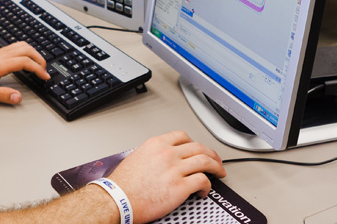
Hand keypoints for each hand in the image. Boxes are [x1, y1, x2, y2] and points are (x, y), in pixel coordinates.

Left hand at [0, 42, 49, 103]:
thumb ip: (2, 95)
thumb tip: (18, 97)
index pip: (24, 62)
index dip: (38, 68)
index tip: (45, 76)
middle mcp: (0, 55)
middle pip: (26, 49)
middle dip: (39, 58)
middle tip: (44, 70)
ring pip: (21, 45)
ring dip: (33, 53)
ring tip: (38, 65)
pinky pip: (14, 47)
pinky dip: (25, 52)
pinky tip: (25, 60)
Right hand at [105, 131, 225, 223]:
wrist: (117, 200)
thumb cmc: (122, 185)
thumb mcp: (137, 158)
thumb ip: (153, 154)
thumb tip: (165, 159)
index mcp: (156, 144)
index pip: (182, 136)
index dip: (195, 143)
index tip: (199, 149)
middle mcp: (167, 154)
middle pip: (198, 147)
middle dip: (212, 154)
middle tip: (216, 160)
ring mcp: (175, 170)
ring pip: (205, 161)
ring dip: (216, 167)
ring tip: (219, 173)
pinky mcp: (180, 187)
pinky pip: (202, 181)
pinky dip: (208, 186)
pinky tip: (204, 191)